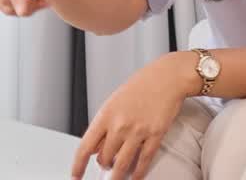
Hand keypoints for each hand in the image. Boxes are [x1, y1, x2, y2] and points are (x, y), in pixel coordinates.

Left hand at [71, 52, 190, 178]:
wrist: (168, 76)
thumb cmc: (143, 84)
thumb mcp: (114, 101)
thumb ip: (104, 124)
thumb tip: (96, 147)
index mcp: (105, 116)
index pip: (85, 148)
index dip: (78, 166)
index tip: (76, 175)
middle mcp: (120, 125)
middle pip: (104, 158)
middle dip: (104, 166)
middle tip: (107, 167)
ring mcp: (138, 131)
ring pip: (122, 163)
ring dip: (118, 175)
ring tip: (117, 179)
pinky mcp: (156, 134)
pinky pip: (144, 159)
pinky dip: (139, 171)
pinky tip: (136, 176)